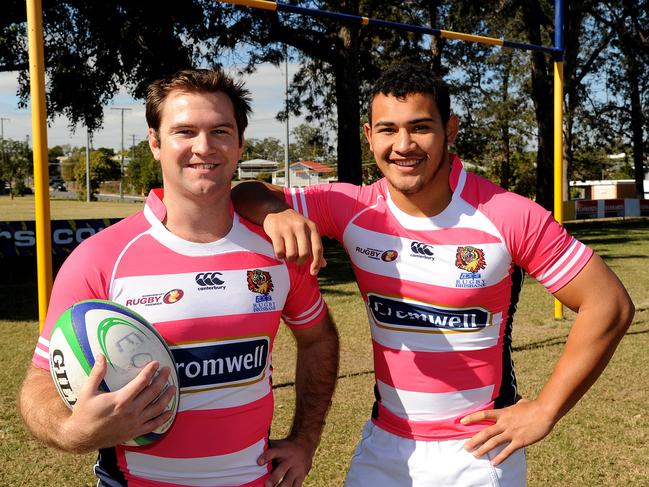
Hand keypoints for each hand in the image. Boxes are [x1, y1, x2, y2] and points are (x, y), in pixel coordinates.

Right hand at [62, 354, 176, 451]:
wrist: (80, 438)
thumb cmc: (83, 414)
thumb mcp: (87, 392)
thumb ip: (96, 373)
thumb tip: (101, 356)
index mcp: (121, 400)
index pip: (142, 382)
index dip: (150, 371)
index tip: (156, 363)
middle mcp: (131, 411)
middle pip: (153, 392)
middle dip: (162, 379)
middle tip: (167, 370)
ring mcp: (134, 423)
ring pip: (157, 408)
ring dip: (167, 397)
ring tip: (173, 387)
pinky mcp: (134, 432)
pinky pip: (153, 425)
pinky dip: (163, 418)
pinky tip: (169, 411)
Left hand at [257, 436, 315, 486]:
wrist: (305, 443)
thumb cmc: (285, 446)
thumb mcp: (278, 444)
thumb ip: (266, 449)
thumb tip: (249, 453)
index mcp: (282, 451)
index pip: (273, 453)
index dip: (266, 457)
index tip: (259, 462)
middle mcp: (289, 460)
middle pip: (282, 470)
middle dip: (274, 478)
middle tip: (267, 485)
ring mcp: (296, 469)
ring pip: (289, 481)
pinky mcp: (302, 476)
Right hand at [263, 209, 325, 275]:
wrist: (276, 209)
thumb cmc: (295, 225)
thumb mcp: (308, 231)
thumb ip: (315, 247)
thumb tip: (323, 265)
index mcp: (312, 227)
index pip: (318, 248)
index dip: (316, 262)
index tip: (313, 272)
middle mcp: (301, 227)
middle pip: (304, 253)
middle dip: (300, 262)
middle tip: (297, 261)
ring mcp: (288, 228)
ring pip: (291, 254)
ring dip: (289, 259)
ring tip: (288, 255)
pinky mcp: (276, 231)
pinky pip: (280, 252)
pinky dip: (280, 256)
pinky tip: (280, 251)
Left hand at [460, 399, 555, 464]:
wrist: (545, 412)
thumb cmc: (534, 406)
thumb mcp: (521, 403)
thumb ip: (516, 404)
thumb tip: (519, 401)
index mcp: (503, 413)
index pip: (483, 414)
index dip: (471, 417)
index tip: (462, 421)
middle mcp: (504, 423)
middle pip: (485, 432)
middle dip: (474, 440)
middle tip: (466, 447)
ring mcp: (511, 433)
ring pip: (493, 443)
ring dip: (483, 450)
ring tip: (475, 455)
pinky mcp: (519, 441)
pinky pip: (507, 451)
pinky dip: (499, 458)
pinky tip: (493, 463)